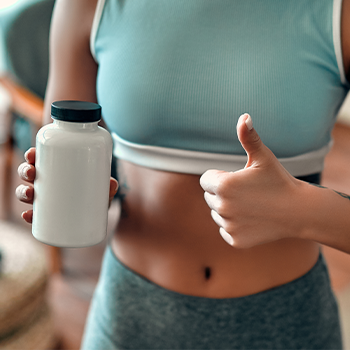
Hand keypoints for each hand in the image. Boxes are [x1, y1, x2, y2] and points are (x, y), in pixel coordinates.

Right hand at [16, 148, 118, 223]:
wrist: (100, 212)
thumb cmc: (98, 192)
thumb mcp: (103, 187)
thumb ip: (109, 186)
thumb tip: (112, 184)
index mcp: (58, 169)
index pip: (40, 159)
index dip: (31, 155)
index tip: (31, 154)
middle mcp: (48, 182)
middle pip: (30, 174)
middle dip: (25, 171)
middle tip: (32, 173)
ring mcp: (46, 198)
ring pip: (27, 192)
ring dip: (23, 191)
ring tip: (30, 194)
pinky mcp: (47, 215)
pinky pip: (34, 214)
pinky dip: (29, 215)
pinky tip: (28, 216)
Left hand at [200, 113, 301, 248]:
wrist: (298, 211)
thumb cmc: (278, 180)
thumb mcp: (263, 157)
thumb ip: (249, 137)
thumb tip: (244, 116)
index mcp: (223, 185)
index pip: (205, 180)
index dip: (220, 177)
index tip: (237, 179)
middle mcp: (222, 207)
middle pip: (210, 197)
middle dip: (223, 193)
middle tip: (246, 193)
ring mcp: (228, 225)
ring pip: (217, 214)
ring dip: (228, 209)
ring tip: (250, 206)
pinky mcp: (235, 240)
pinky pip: (225, 229)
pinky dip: (235, 225)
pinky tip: (252, 220)